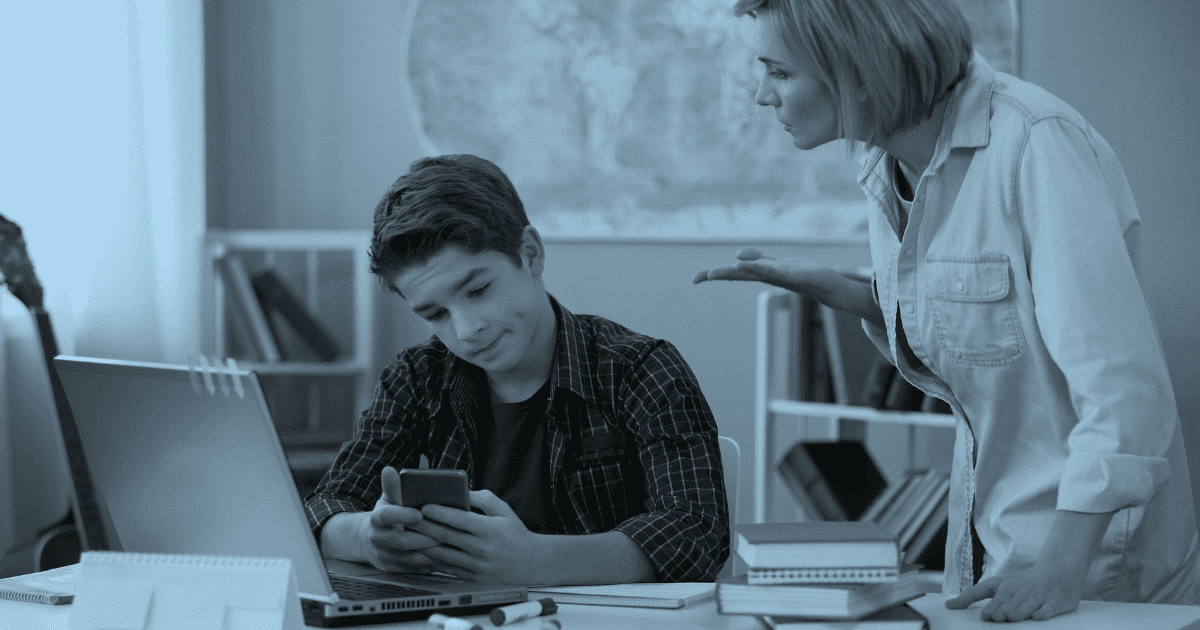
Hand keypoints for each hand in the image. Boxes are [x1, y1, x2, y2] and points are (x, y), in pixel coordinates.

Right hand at [359, 466, 440, 572]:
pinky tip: (447, 556)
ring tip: (451, 543)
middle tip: (445, 531)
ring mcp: (385, 556)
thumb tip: (390, 469)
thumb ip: (392, 486)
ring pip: (411, 557)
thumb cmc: (387, 514)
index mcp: (376, 518)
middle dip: (425, 536)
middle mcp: (377, 539)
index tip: (419, 513)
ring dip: (432, 551)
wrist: (368, 540)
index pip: (386, 516)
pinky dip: (432, 563)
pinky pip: (415, 569)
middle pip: (401, 540)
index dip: (402, 515)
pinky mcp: (394, 570)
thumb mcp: (388, 499)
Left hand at [409, 489, 544, 584]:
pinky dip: (432, 559)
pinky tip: (422, 551)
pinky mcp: (472, 576)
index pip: (460, 520)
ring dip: (424, 544)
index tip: (424, 506)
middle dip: (425, 527)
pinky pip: (447, 567)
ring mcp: (476, 565)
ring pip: (443, 554)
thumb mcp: (504, 511)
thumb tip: (462, 491)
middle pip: (447, 537)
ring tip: (409, 534)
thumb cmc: (516, 534)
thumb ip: (483, 499)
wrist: (530, 563)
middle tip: (408, 518)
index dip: (440, 513)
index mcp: (490, 530)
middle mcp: (482, 549)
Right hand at [692, 247, 835, 293]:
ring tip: (726, 269)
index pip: (735, 273)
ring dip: (742, 271)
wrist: (831, 287)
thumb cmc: (804, 276)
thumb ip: (759, 259)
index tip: (694, 280)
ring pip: (757, 272)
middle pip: (741, 274)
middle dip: (719, 274)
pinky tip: (759, 266)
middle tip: (699, 278)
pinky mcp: (797, 275)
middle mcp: (769, 276)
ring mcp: (782, 276)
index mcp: (762, 273)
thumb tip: (736, 256)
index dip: (714, 274)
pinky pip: (778, 271)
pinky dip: (766, 269)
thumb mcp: (778, 264)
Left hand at [944, 562, 1082, 621]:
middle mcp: (1022, 590)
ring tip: (1011, 617)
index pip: (995, 596)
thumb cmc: (1021, 582)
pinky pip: (1050, 609)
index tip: (986, 616)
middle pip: (1010, 604)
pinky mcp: (1058, 602)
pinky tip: (1036, 616)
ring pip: (1027, 606)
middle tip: (998, 617)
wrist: (1057, 571)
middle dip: (1003, 611)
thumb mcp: (996, 585)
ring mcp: (1040, 595)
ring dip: (1019, 612)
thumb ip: (973, 595)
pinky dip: (1043, 612)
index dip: (991, 607)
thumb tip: (949, 605)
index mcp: (1006, 585)